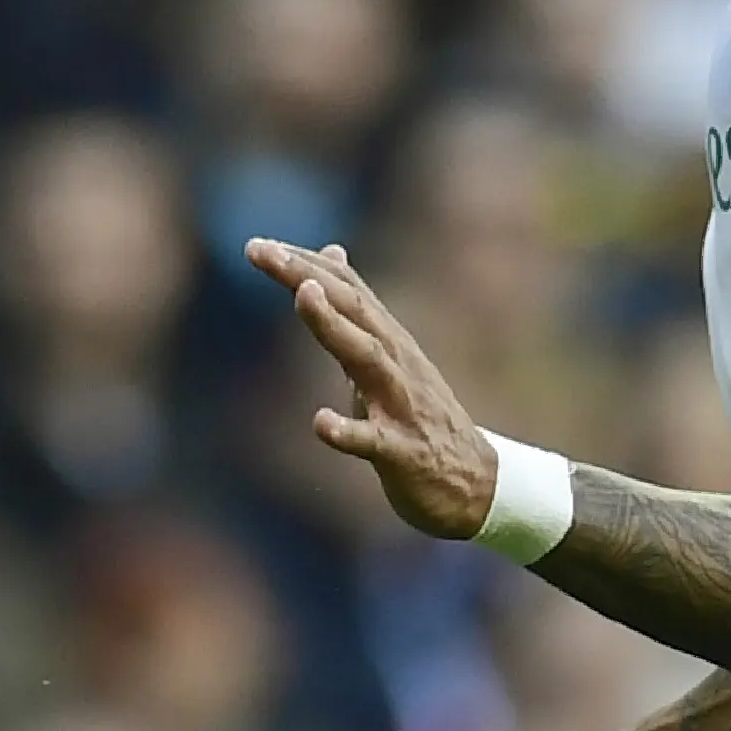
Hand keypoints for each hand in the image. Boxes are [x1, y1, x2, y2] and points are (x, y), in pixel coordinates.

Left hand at [254, 236, 499, 543]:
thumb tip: (331, 253)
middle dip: (309, 277)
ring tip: (303, 296)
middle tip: (263, 252)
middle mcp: (397, 362)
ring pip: (367, 357)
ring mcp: (401, 405)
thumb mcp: (386, 354)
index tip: (257, 246)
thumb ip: (354, 310)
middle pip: (352, 309)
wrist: (474, 484)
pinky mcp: (404, 453)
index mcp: (387, 341)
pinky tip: (320, 422)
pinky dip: (347, 431)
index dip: (303, 263)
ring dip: (334, 326)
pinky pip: (373, 441)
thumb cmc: (420, 417)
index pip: (345, 290)